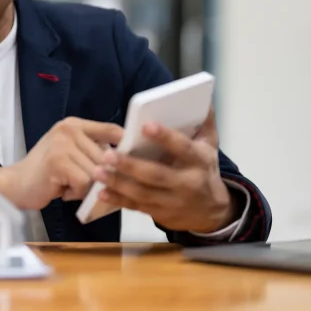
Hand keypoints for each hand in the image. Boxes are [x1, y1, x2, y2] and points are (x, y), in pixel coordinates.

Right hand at [0, 117, 122, 210]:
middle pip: (108, 156)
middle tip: (83, 184)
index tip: (133, 162)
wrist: (15, 184)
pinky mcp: (58, 161)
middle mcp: (69, 129)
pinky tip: (63, 191)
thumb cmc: (48, 172)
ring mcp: (63, 143)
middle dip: (102, 176)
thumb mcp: (72, 153)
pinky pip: (84, 182)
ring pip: (97, 172)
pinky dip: (76, 193)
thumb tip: (129, 160)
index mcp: (75, 124)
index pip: (112, 130)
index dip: (127, 146)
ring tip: (69, 186)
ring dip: (87, 187)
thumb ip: (94, 150)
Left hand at [92, 106, 236, 232]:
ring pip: (143, 193)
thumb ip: (205, 122)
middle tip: (107, 154)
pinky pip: (136, 207)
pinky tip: (101, 192)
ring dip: (119, 183)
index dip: (166, 138)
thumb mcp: (210, 146)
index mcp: (199, 162)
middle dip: (131, 166)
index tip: (145, 125)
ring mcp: (172, 201)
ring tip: (97, 171)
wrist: (212, 212)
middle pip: (157, 175)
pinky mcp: (159, 213)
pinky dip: (118, 200)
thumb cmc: (204, 170)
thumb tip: (203, 98)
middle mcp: (186, 183)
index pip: (183, 148)